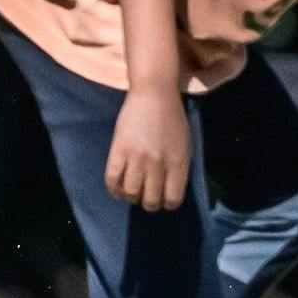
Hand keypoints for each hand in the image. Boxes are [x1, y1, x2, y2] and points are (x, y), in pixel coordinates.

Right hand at [106, 83, 195, 213]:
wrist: (154, 93)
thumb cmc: (172, 118)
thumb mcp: (185, 145)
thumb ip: (179, 169)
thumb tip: (170, 192)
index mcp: (177, 162)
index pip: (173, 199)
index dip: (167, 204)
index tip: (163, 200)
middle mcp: (157, 163)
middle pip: (150, 200)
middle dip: (149, 204)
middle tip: (146, 199)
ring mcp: (137, 156)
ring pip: (130, 192)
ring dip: (131, 197)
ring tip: (132, 193)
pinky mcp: (119, 149)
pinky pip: (112, 179)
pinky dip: (114, 189)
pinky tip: (117, 189)